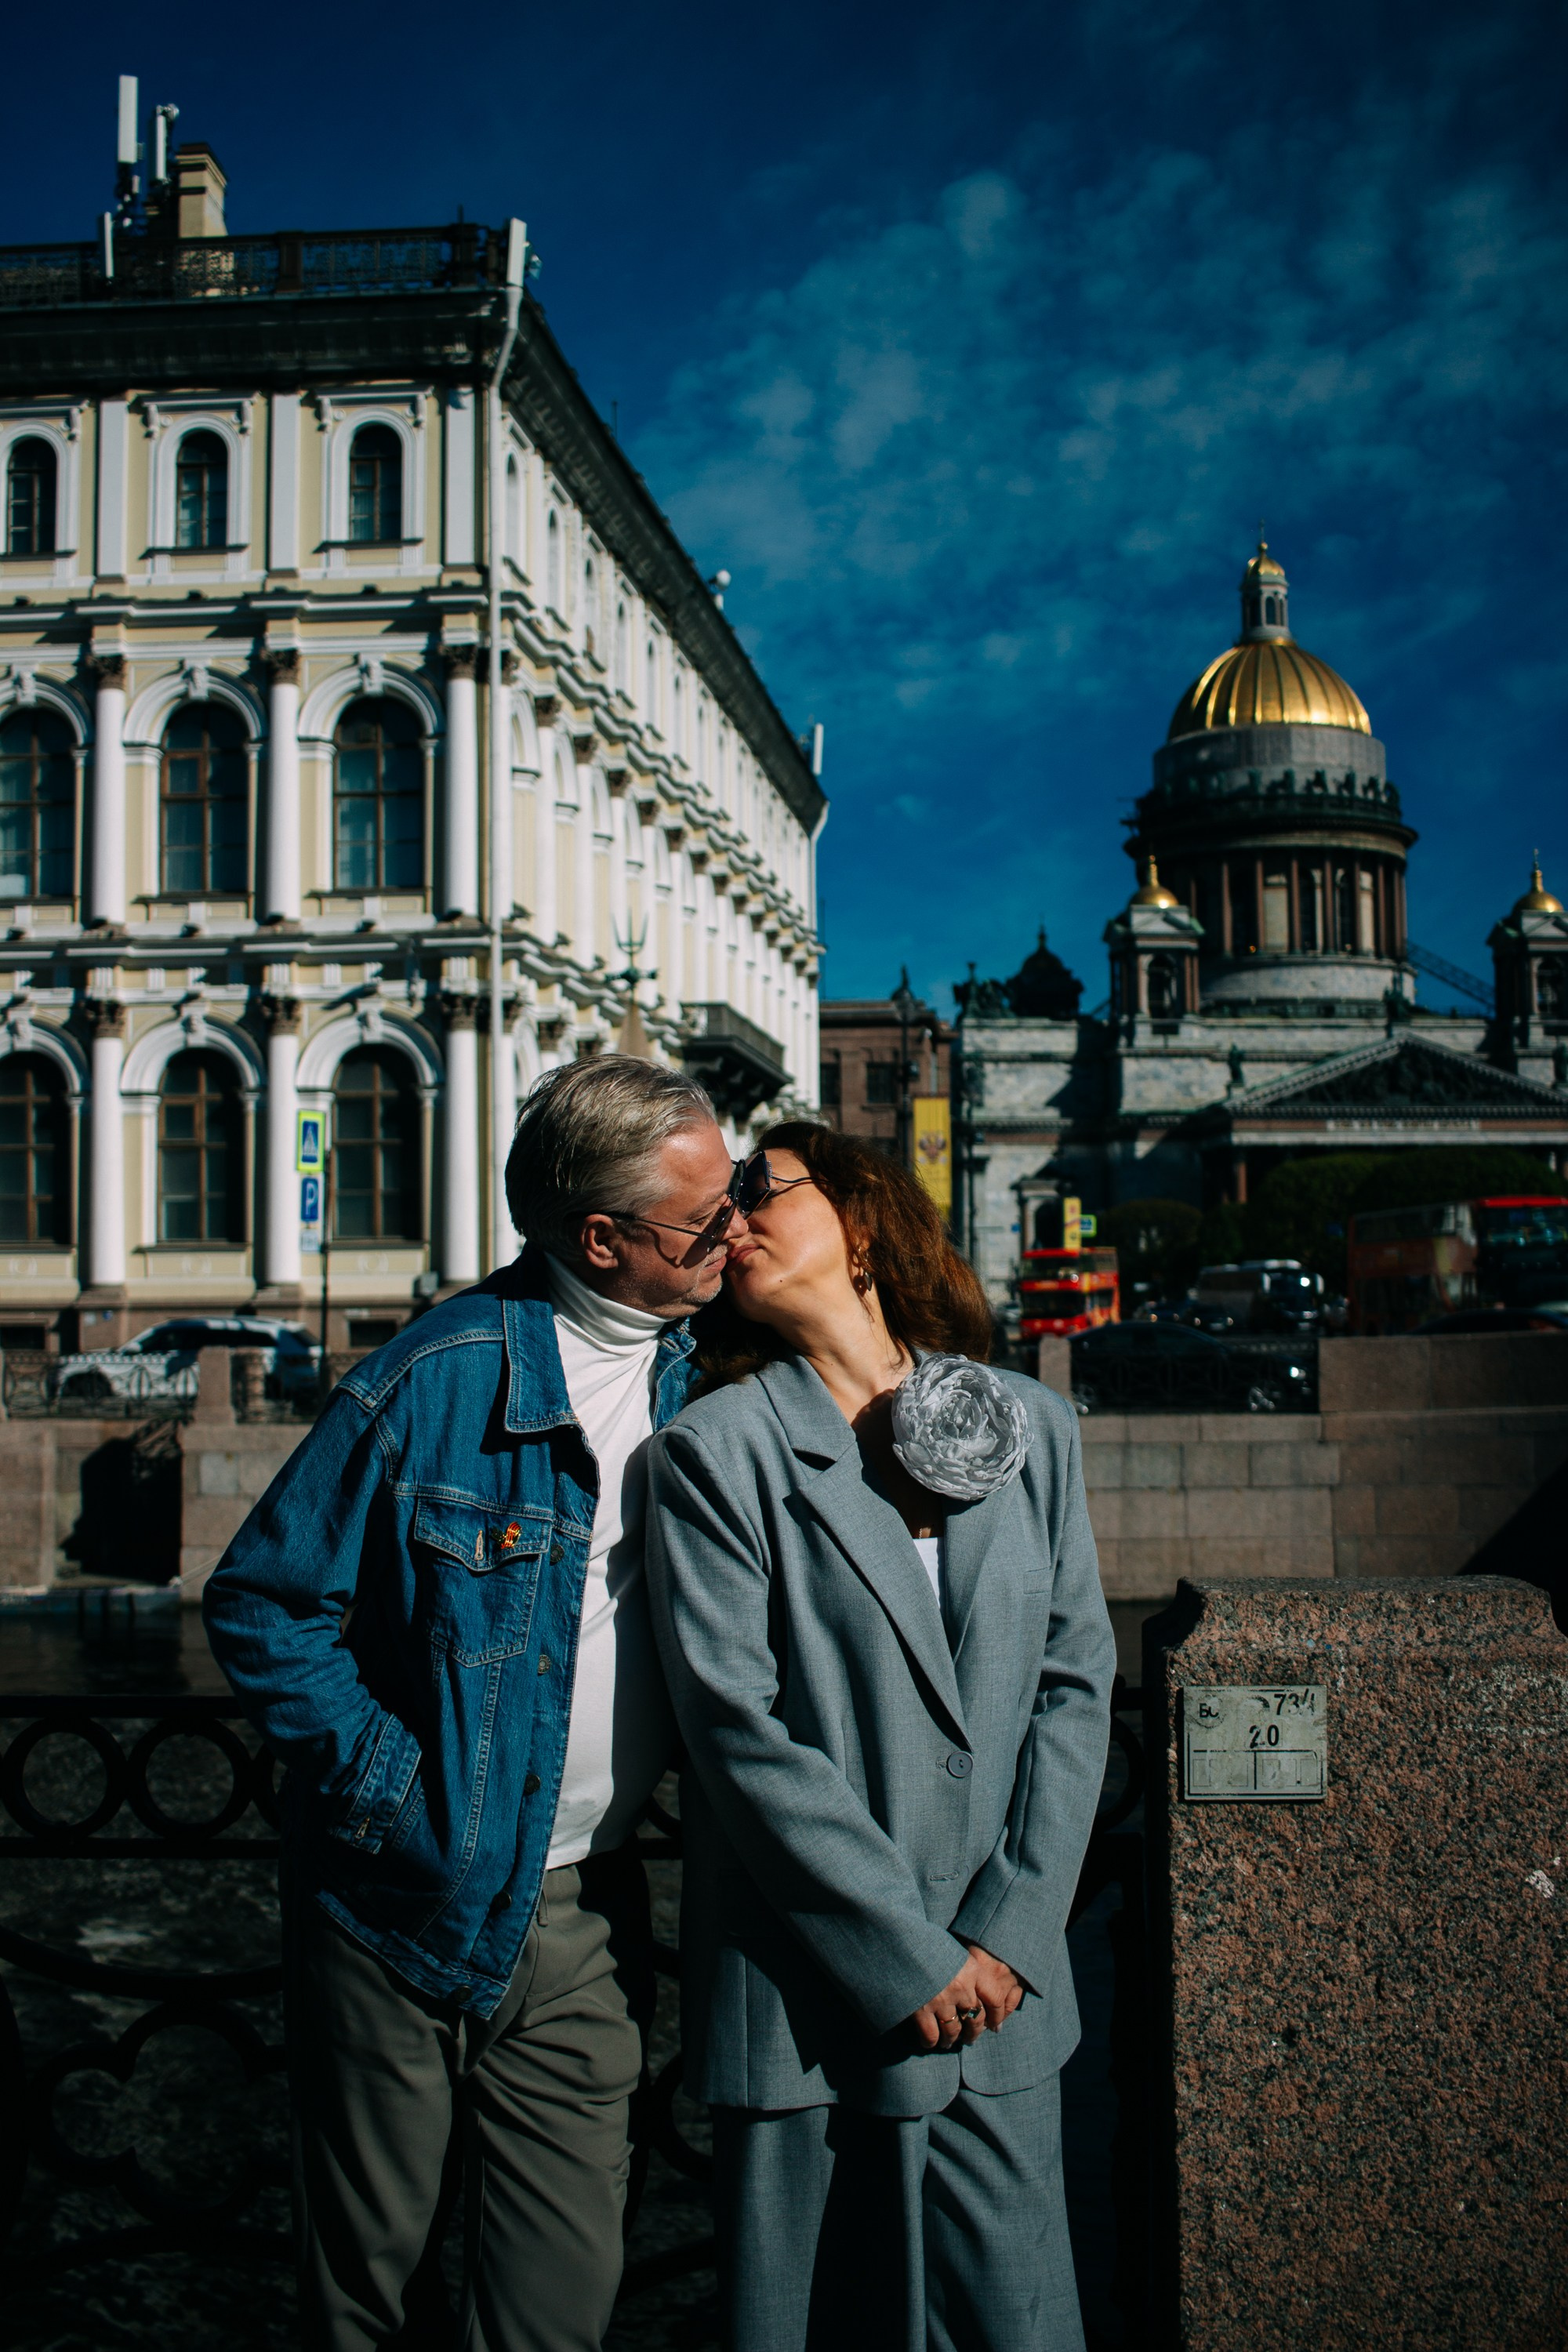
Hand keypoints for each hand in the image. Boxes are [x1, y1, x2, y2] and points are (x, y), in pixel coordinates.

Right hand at [908, 1943, 1023, 2049]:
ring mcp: (940, 1999)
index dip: (998, 2016)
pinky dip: (931, 2042)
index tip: (996, 2027)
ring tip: (948, 2042)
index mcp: (971, 1968)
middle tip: (970, 2038)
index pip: (996, 1999)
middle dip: (973, 2033)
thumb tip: (975, 1991)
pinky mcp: (920, 2009)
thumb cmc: (925, 1941)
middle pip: (975, 2019)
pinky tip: (930, 2042)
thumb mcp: (952, 1949)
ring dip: (951, 2039)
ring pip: (953, 2031)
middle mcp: (960, 1986)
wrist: (898, 1940)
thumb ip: (965, 1970)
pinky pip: (931, 2036)